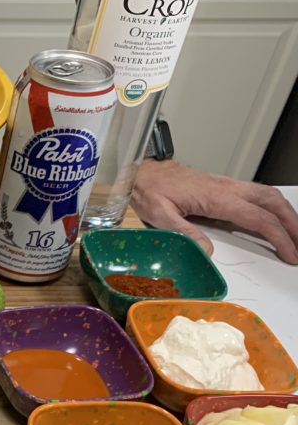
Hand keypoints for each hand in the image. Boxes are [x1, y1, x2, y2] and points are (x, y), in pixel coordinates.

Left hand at [131, 159, 297, 264]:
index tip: (290, 253)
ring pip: (268, 196)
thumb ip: (184, 232)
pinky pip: (257, 195)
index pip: (257, 218)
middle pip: (273, 203)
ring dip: (286, 213)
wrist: (143, 171)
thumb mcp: (159, 215)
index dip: (278, 237)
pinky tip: (275, 218)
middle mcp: (228, 188)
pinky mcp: (224, 187)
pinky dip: (273, 207)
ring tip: (295, 234)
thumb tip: (208, 251)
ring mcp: (228, 185)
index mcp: (216, 197)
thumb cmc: (149, 189)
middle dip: (293, 224)